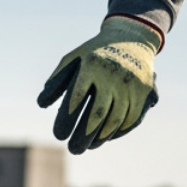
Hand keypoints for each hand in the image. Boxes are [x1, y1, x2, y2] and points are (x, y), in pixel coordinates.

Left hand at [38, 16, 159, 154]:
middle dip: (83, 136)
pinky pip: (133, 117)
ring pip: (116, 118)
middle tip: (73, 150)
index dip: (66, 119)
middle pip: (97, 114)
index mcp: (91, 66)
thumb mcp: (72, 59)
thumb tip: (41, 104)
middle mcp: (113, 75)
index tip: (58, 136)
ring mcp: (131, 83)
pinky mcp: (145, 89)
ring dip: (101, 137)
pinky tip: (106, 137)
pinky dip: (120, 131)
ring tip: (88, 146)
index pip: (76, 98)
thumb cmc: (93, 53)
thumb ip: (56, 81)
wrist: (132, 36)